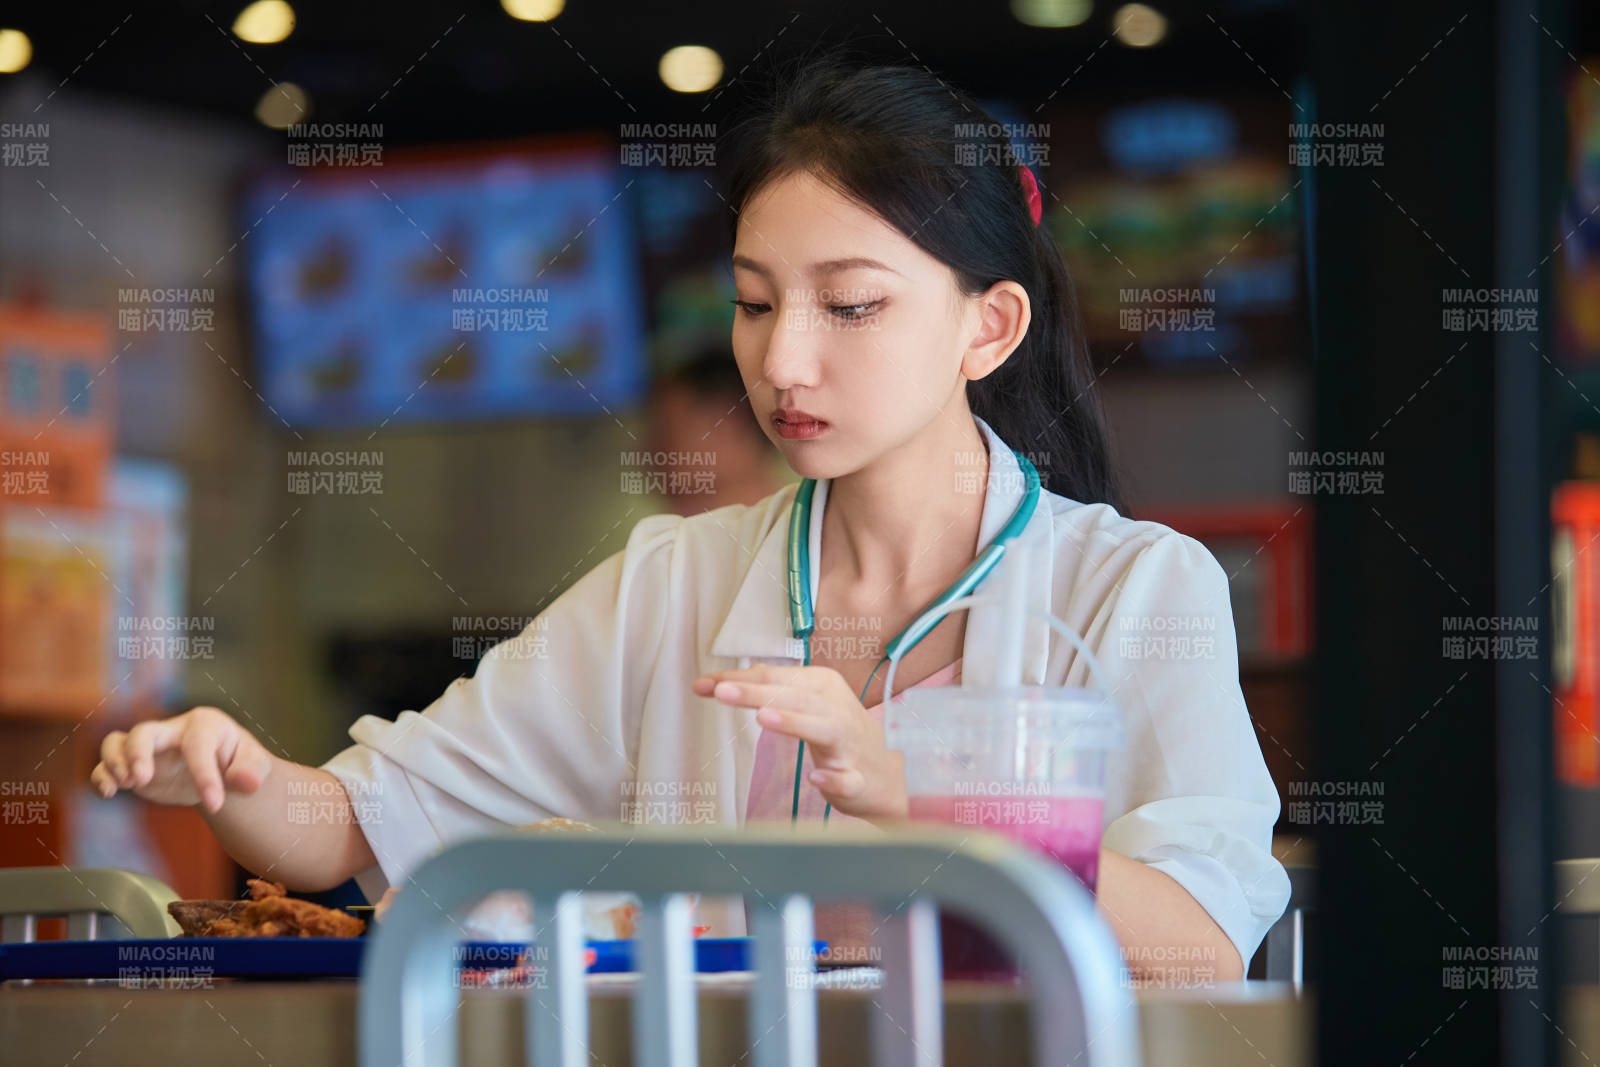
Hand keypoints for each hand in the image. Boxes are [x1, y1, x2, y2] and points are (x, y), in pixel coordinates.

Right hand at [91, 706, 275, 813]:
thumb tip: (245, 782)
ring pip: (117, 741)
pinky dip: (102, 776)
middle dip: (138, 753)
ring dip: (114, 762)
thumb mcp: (254, 763)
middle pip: (145, 732)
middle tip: (142, 780)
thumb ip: (252, 770)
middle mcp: (171, 730)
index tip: (215, 805)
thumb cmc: (238, 761)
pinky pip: (106, 764)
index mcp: (204, 724)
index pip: (198, 746)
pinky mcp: (133, 765)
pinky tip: (108, 793)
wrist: (221, 769)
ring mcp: (149, 747)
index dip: (204, 775)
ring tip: (126, 785)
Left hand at [693, 665, 907, 821]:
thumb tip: (724, 684)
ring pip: (821, 728)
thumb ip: (771, 694)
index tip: (702, 684)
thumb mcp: (807, 704)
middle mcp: (836, 709)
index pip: (774, 677)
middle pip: (793, 696)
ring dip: (793, 722)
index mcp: (822, 685)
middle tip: (720, 691)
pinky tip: (817, 777)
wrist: (890, 775)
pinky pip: (847, 778)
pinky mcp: (859, 778)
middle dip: (756, 693)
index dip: (738, 679)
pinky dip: (834, 778)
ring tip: (763, 718)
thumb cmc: (839, 733)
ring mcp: (850, 744)